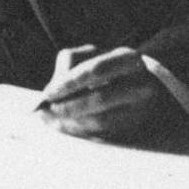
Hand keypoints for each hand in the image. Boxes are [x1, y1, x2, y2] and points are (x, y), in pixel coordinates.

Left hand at [37, 45, 170, 139]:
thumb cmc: (103, 66)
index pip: (97, 70)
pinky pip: (103, 131)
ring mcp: (140, 108)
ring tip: (51, 118)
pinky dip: (80, 128)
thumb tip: (47, 95)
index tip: (48, 94)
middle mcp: (141, 84)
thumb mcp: (87, 57)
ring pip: (102, 119)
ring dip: (72, 120)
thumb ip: (67, 69)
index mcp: (128, 58)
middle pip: (101, 99)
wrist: (136, 82)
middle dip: (69, 107)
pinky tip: (66, 123)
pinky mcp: (134, 125)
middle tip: (47, 111)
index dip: (70, 82)